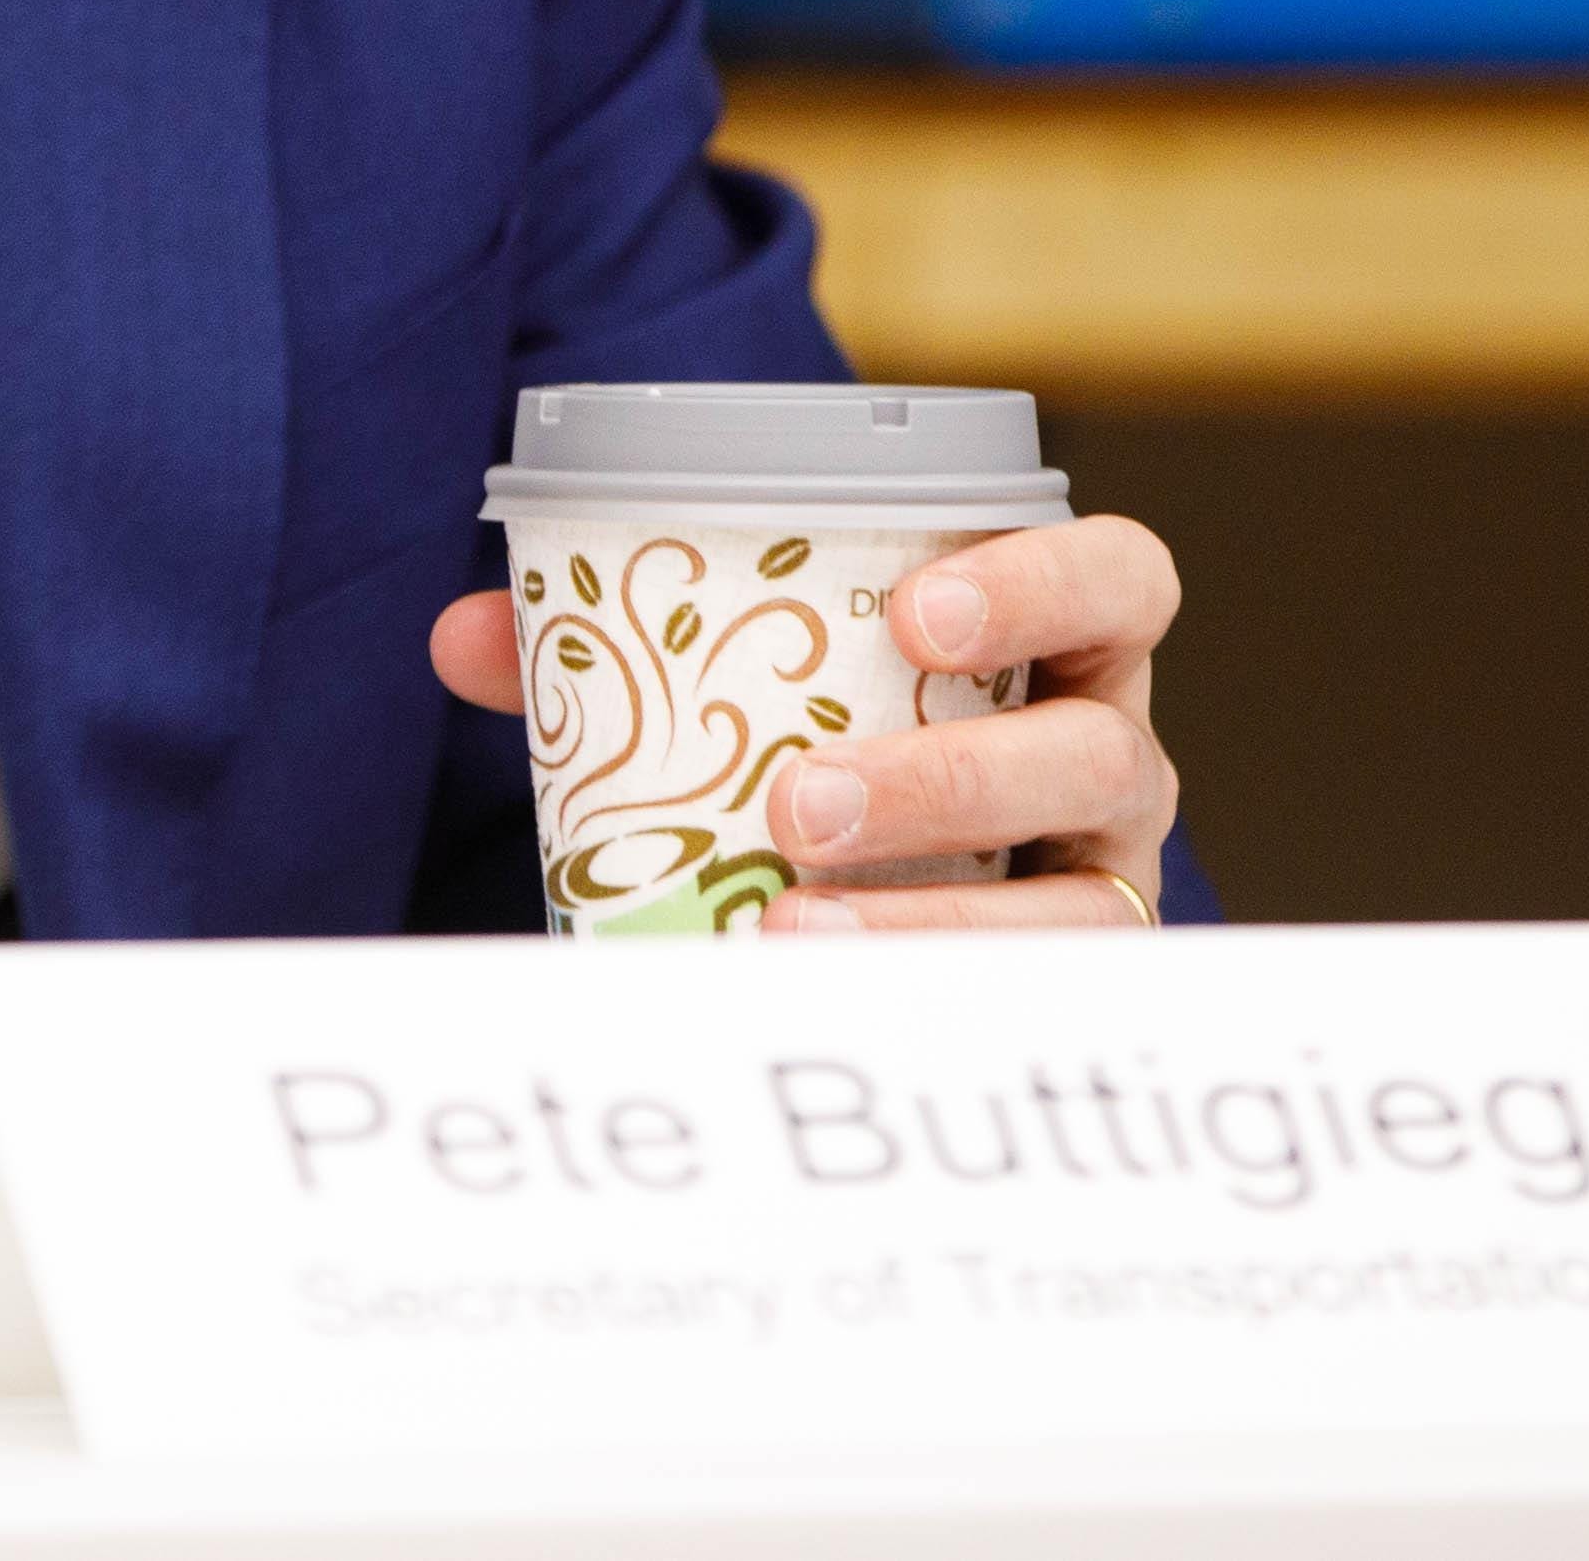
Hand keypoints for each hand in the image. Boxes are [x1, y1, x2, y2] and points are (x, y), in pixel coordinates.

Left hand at [428, 514, 1181, 933]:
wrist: (870, 884)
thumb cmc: (827, 738)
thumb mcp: (752, 678)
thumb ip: (618, 641)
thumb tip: (469, 637)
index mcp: (1053, 646)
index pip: (1119, 581)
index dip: (1043, 583)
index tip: (918, 616)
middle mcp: (1104, 755)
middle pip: (1101, 752)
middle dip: (955, 778)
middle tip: (802, 802)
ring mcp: (1098, 880)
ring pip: (1081, 900)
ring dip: (936, 917)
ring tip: (788, 924)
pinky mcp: (1071, 985)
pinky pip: (1035, 1007)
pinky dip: (923, 999)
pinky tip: (815, 997)